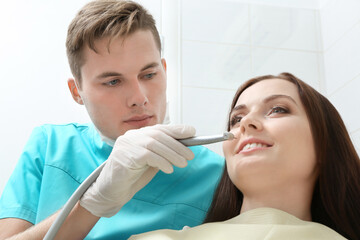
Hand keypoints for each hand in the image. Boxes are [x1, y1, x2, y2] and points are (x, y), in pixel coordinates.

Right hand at [80, 124, 195, 216]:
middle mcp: (131, 136)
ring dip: (172, 154)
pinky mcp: (125, 155)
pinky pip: (148, 155)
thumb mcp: (151, 161)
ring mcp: (127, 144)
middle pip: (158, 135)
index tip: (192, 132)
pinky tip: (169, 169)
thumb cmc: (132, 176)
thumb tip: (184, 147)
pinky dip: (162, 161)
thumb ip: (163, 152)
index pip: (160, 128)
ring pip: (154, 144)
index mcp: (137, 134)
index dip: (176, 129)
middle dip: (177, 145)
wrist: (112, 190)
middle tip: (190, 155)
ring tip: (183, 163)